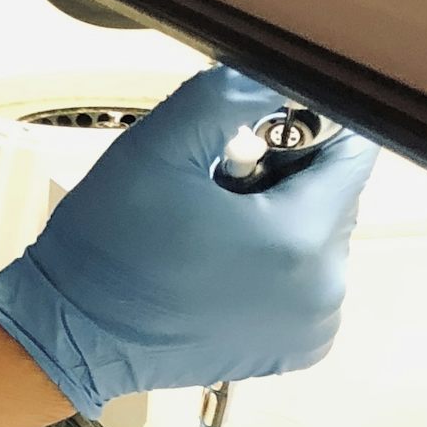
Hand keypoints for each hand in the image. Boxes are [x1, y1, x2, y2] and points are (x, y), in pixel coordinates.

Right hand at [0, 67, 377, 414]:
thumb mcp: (155, 147)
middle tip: (212, 186)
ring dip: (277, 219)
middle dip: (282, 176)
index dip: (302, 128)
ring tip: (210, 229)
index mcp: (299, 239)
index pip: (353, 153)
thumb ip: (226, 96)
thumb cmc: (107, 247)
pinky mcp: (293, 350)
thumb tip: (279, 76)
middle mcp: (324, 290)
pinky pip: (305, 282)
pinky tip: (218, 265)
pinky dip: (273, 264)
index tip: (245, 138)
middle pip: (333, 196)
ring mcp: (312, 326)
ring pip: (318, 237)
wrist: (73, 334)